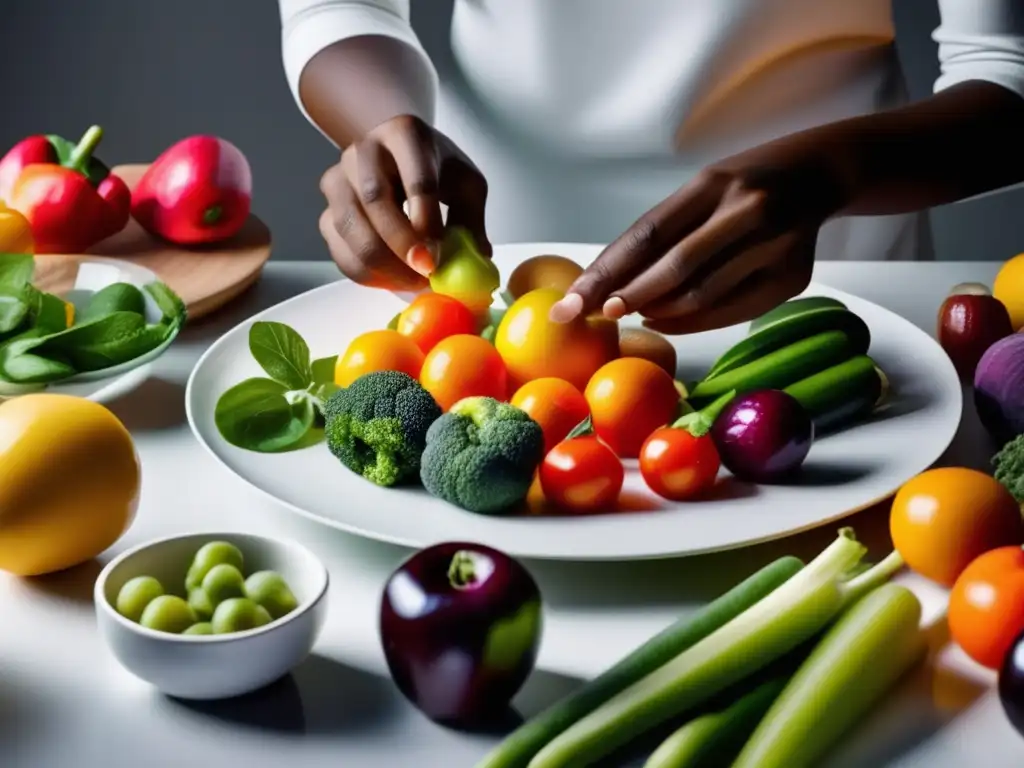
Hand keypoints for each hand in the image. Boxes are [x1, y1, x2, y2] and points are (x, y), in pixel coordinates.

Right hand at [318, 114, 489, 290]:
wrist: (394, 160)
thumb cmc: (436, 171)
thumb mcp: (465, 184)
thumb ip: (471, 219)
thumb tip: (477, 258)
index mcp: (404, 134)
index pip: (415, 176)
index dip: (426, 219)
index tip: (437, 254)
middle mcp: (363, 151)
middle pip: (374, 199)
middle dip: (401, 244)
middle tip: (425, 273)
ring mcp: (338, 180)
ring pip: (351, 229)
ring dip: (384, 265)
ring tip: (414, 281)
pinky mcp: (327, 213)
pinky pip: (340, 252)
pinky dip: (367, 275)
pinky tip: (394, 282)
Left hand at [549, 149, 844, 333]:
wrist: (818, 173)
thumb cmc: (741, 186)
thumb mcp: (701, 189)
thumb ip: (660, 232)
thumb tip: (604, 283)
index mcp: (712, 183)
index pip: (648, 234)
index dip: (608, 271)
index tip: (575, 300)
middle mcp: (746, 210)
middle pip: (676, 267)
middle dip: (631, 296)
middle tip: (603, 314)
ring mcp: (775, 245)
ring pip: (704, 295)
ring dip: (660, 312)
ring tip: (635, 313)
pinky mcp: (793, 276)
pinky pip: (732, 310)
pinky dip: (692, 322)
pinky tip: (666, 319)